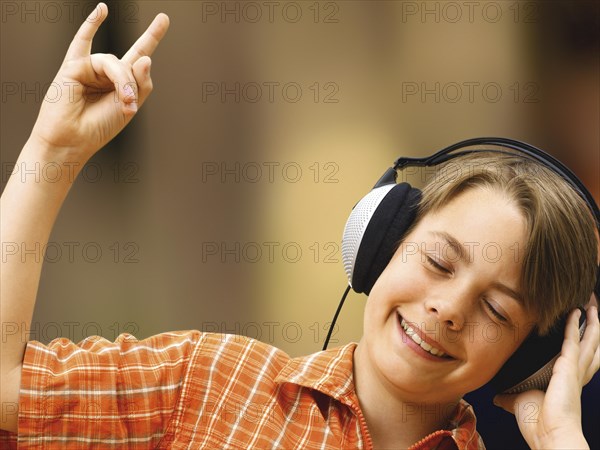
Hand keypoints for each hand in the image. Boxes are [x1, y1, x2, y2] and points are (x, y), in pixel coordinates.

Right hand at [30, 2, 168, 162]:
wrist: (73, 140)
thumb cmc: (99, 127)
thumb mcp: (129, 107)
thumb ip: (141, 84)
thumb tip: (147, 58)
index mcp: (122, 83)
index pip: (139, 55)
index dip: (152, 37)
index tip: (164, 18)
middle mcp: (107, 72)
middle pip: (131, 64)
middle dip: (133, 81)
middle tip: (129, 102)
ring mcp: (91, 67)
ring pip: (115, 64)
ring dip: (123, 82)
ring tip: (123, 102)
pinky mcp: (74, 66)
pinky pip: (83, 42)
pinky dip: (92, 25)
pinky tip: (102, 10)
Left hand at [494, 304, 598, 448]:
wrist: (549, 435)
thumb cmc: (538, 425)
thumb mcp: (520, 404)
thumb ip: (510, 397)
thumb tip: (497, 397)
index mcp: (566, 382)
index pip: (579, 358)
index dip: (583, 343)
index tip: (584, 329)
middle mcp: (575, 375)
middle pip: (590, 345)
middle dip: (593, 327)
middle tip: (594, 309)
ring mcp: (574, 370)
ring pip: (588, 340)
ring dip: (591, 323)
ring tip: (593, 306)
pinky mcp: (568, 367)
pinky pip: (573, 340)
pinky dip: (574, 325)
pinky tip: (575, 312)